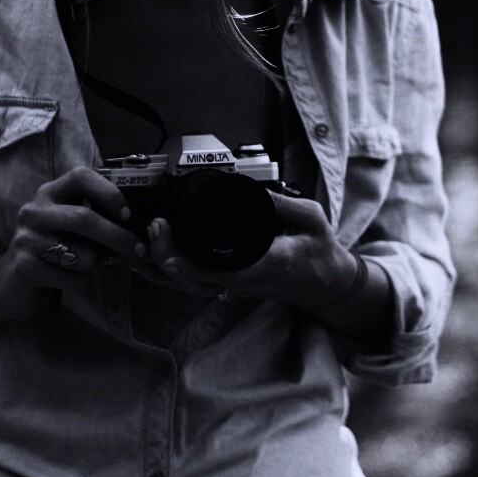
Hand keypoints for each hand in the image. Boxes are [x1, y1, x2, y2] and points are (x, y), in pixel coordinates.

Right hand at [0, 166, 140, 319]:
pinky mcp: (24, 267)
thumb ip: (94, 216)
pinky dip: (81, 282)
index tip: (128, 214)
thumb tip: (138, 223)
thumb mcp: (69, 225)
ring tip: (84, 266)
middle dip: (118, 236)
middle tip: (139, 250)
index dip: (108, 192)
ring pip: (81, 254)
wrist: (11, 282)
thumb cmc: (52, 249)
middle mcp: (34, 211)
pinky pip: (72, 277)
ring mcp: (25, 238)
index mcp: (50, 193)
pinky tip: (70, 280)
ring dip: (94, 264)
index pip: (80, 176)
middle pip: (84, 218)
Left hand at [142, 190, 357, 307]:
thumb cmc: (320, 252)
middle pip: (199, 281)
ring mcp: (237, 286)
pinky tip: (153, 254)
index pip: (228, 272)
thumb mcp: (313, 219)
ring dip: (165, 265)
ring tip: (151, 233)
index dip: (196, 268)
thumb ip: (284, 204)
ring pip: (192, 285)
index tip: (171, 257)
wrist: (326, 284)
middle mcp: (248, 280)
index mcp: (270, 262)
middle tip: (156, 226)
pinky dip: (171, 271)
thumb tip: (254, 190)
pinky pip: (195, 283)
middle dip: (169, 258)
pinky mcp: (230, 285)